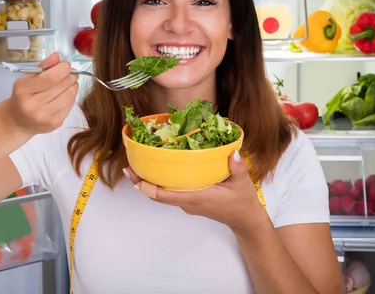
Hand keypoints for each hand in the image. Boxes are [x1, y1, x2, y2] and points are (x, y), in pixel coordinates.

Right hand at [0, 52, 78, 135]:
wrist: (17, 121)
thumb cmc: (23, 96)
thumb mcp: (27, 78)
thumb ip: (43, 66)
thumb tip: (57, 56)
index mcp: (23, 90)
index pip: (51, 77)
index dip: (63, 68)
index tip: (66, 64)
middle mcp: (33, 105)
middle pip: (63, 85)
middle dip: (71, 75)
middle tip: (70, 72)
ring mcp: (45, 116)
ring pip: (70, 95)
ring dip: (73, 85)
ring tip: (68, 83)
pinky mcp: (55, 123)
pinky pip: (71, 105)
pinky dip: (71, 97)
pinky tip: (64, 94)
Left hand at [124, 150, 266, 232]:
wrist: (245, 220)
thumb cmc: (242, 202)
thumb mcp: (242, 183)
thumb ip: (237, 168)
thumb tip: (233, 153)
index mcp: (196, 198)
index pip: (165, 195)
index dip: (147, 186)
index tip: (135, 174)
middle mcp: (187, 202)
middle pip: (157, 196)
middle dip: (142, 183)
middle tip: (129, 167)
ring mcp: (187, 203)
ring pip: (161, 196)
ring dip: (149, 184)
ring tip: (138, 167)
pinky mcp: (189, 201)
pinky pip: (169, 194)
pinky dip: (160, 184)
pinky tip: (158, 171)